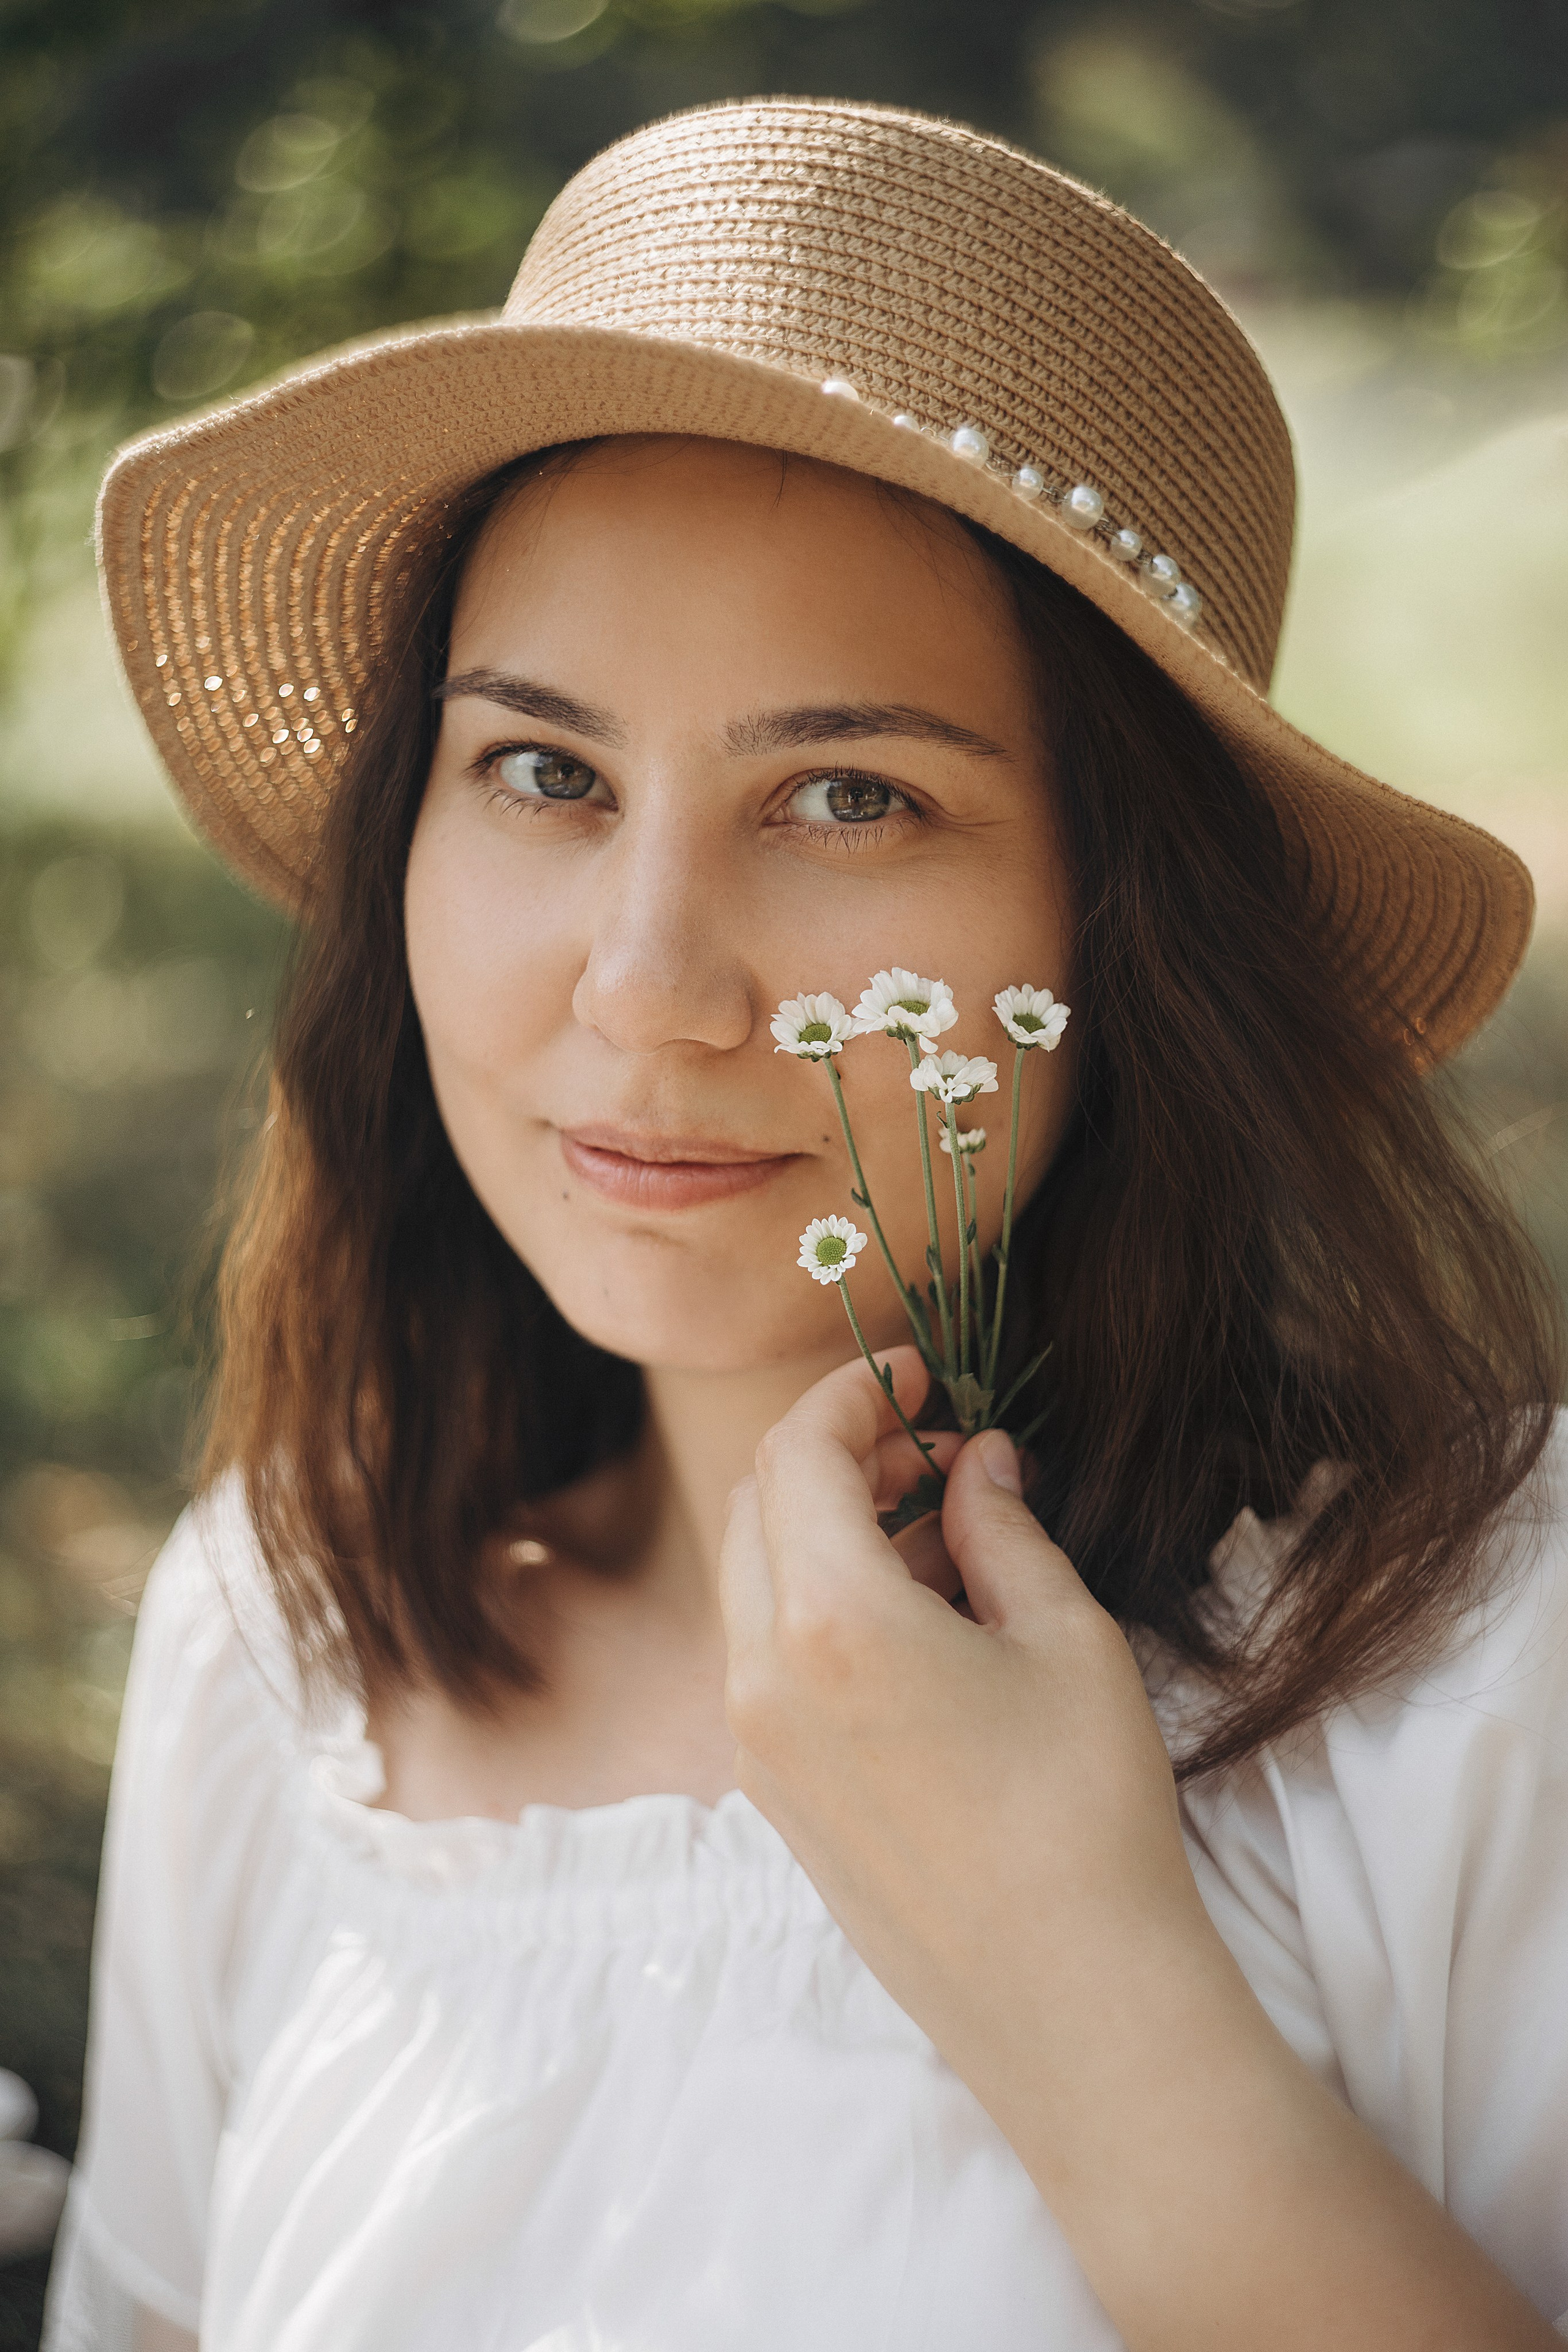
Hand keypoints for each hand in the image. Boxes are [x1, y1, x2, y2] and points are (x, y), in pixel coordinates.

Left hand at [719, 1345, 1208, 2115]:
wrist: (1069, 2001)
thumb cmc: (1084, 1809)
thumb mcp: (1065, 1636)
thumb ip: (1001, 1526)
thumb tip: (975, 1461)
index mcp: (827, 1619)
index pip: (800, 1452)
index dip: (854, 1392)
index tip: (917, 1372)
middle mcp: (761, 1675)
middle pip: (760, 1506)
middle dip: (838, 1455)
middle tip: (934, 1453)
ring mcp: (756, 1744)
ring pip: (757, 1582)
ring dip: (829, 1530)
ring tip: (941, 1537)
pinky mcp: (774, 1797)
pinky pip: (769, 1657)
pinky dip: (821, 1604)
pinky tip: (918, 1622)